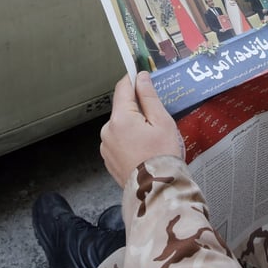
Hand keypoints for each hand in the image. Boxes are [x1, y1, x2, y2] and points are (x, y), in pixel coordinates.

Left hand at [100, 72, 183, 187]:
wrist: (155, 192)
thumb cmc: (162, 157)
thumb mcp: (162, 122)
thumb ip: (149, 97)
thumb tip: (141, 77)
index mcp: (120, 118)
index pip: (123, 87)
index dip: (134, 79)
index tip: (143, 75)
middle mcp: (107, 130)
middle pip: (123, 108)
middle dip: (138, 109)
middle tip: (158, 120)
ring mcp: (106, 146)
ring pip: (121, 125)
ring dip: (134, 126)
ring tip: (153, 141)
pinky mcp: (108, 159)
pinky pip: (119, 141)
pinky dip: (130, 141)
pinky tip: (145, 151)